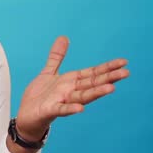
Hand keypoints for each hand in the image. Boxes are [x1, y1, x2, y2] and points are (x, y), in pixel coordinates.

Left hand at [15, 36, 129, 140]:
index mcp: (71, 81)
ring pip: (82, 96)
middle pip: (92, 84)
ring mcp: (62, 101)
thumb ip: (57, 56)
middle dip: (108, 78)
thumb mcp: (49, 72)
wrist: (26, 114)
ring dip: (96, 93)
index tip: (123, 62)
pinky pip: (62, 109)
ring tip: (111, 88)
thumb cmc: (41, 95)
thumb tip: (64, 37)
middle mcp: (70, 91)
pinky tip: (80, 109)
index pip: (93, 73)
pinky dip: (70, 109)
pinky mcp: (51, 110)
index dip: (107, 67)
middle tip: (126, 73)